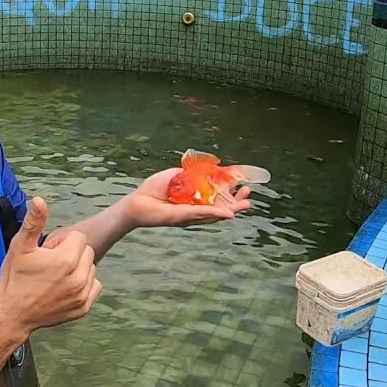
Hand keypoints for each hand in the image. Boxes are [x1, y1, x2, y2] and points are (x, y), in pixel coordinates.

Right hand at [0, 197, 102, 335]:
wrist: (11, 314)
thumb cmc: (14, 278)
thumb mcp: (20, 247)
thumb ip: (33, 222)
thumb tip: (40, 200)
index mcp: (66, 259)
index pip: (78, 237)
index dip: (61, 242)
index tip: (47, 252)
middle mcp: (79, 277)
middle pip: (86, 252)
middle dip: (71, 253)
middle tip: (50, 264)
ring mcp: (82, 295)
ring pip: (91, 269)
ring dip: (77, 269)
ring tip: (55, 277)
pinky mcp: (83, 308)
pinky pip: (94, 287)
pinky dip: (83, 285)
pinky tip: (64, 288)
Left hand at [121, 168, 252, 228]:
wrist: (137, 201)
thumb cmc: (153, 188)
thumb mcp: (175, 175)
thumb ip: (190, 173)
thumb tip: (205, 169)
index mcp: (195, 199)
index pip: (217, 198)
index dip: (231, 194)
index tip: (244, 185)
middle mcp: (195, 210)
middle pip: (220, 209)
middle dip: (236, 205)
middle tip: (249, 199)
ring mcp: (190, 215)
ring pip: (215, 215)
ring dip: (231, 210)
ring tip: (245, 205)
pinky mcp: (183, 218)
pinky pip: (202, 214)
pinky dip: (215, 213)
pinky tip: (228, 213)